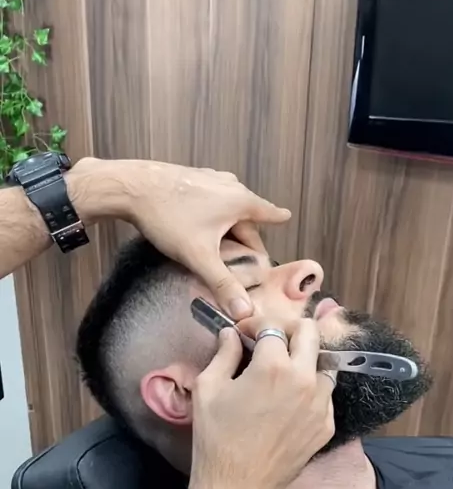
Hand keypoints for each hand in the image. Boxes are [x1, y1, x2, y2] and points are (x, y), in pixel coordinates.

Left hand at [69, 158, 289, 319]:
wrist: (130, 186)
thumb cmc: (168, 218)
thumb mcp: (199, 256)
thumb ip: (223, 284)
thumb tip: (245, 311)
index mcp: (240, 200)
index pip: (269, 213)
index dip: (277, 220)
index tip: (286, 218)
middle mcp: (230, 185)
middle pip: (246, 216)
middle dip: (247, 236)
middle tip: (245, 259)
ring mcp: (210, 178)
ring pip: (228, 208)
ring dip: (229, 225)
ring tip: (221, 247)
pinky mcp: (192, 178)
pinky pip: (211, 200)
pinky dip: (212, 214)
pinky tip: (199, 226)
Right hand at [190, 319, 334, 488]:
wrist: (238, 486)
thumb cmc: (216, 437)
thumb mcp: (208, 388)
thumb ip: (224, 353)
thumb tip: (231, 334)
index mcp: (274, 367)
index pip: (274, 326)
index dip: (256, 325)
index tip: (244, 334)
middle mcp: (305, 380)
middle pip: (310, 333)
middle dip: (288, 330)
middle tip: (269, 341)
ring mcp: (321, 404)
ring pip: (323, 363)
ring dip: (303, 359)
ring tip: (282, 371)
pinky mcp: (326, 425)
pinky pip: (325, 394)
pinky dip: (310, 388)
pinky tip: (289, 399)